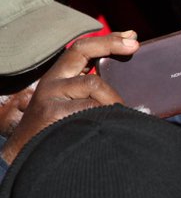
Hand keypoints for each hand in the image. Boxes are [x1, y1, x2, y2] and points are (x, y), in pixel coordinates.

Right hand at [0, 32, 137, 164]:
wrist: (28, 160)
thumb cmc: (61, 134)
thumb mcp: (73, 107)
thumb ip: (92, 93)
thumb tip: (129, 83)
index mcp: (58, 79)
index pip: (81, 49)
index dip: (107, 40)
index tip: (131, 36)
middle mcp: (52, 83)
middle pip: (81, 51)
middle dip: (110, 44)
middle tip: (134, 46)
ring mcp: (51, 97)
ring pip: (94, 84)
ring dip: (113, 100)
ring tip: (120, 118)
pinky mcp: (54, 113)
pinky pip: (92, 108)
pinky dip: (107, 117)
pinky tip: (109, 128)